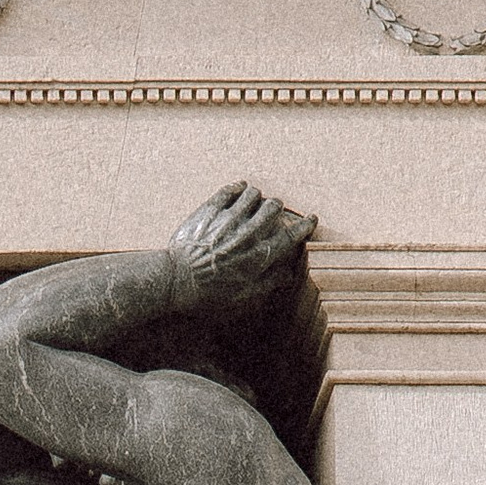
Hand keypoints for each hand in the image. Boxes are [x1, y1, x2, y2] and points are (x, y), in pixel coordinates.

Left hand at [167, 179, 315, 308]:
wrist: (174, 281)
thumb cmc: (206, 294)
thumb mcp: (241, 297)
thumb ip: (267, 283)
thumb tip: (289, 275)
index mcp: (257, 256)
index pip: (290, 235)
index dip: (304, 225)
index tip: (311, 219)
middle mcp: (246, 235)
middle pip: (274, 208)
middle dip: (277, 208)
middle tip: (274, 210)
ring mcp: (227, 220)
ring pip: (253, 195)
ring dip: (257, 196)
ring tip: (254, 200)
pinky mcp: (209, 211)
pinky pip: (229, 190)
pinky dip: (238, 187)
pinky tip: (239, 189)